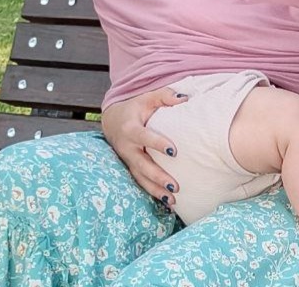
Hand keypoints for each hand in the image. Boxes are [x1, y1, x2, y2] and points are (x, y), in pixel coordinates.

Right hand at [102, 88, 187, 204]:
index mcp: (131, 128)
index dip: (157, 144)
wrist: (113, 120)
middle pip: (141, 165)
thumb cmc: (136, 108)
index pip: (144, 137)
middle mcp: (127, 147)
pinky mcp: (131, 168)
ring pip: (140, 178)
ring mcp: (128, 160)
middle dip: (157, 176)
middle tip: (175, 185)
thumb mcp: (147, 97)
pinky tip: (168, 202)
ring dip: (155, 190)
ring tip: (173, 200)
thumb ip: (165, 96)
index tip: (173, 152)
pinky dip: (153, 193)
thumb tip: (184, 99)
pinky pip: (141, 182)